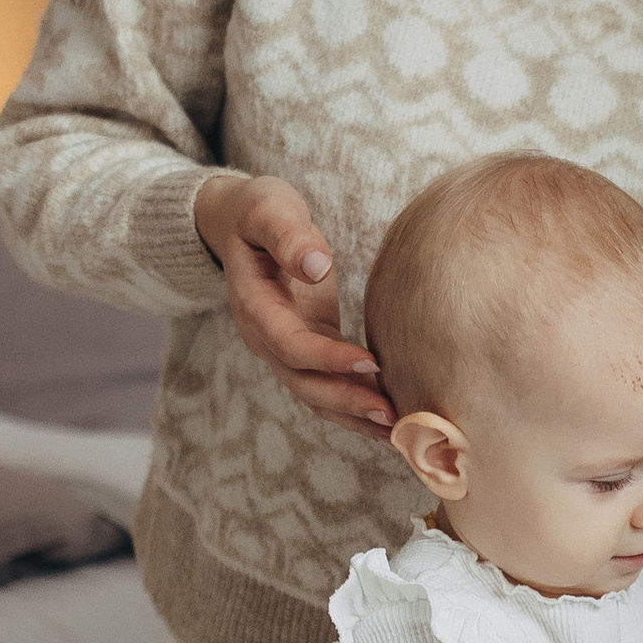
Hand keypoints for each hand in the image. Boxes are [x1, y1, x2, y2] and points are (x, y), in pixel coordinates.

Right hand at [194, 172, 390, 430]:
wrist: (242, 225)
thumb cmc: (259, 212)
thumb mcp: (269, 210)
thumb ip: (289, 236)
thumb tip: (314, 264)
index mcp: (254, 306)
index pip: (290, 345)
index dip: (329, 359)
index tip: (372, 363)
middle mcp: (264, 337)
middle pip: (304, 383)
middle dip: (347, 402)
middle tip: (393, 416)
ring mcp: (283, 348)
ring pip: (316, 395)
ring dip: (355, 416)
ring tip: (400, 432)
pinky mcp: (307, 348)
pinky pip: (328, 386)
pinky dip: (356, 406)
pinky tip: (391, 420)